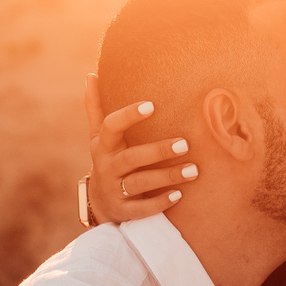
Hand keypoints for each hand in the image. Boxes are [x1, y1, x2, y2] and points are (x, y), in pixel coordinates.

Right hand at [85, 74, 198, 223]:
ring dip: (167, 177)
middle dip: (157, 151)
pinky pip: (141, 209)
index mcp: (103, 145)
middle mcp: (106, 167)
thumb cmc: (107, 158)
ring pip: (140, 183)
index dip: (129, 115)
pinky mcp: (123, 211)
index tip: (152, 105)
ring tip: (194, 170)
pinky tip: (179, 196)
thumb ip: (96, 106)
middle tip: (185, 144)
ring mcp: (114, 190)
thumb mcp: (99, 135)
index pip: (111, 126)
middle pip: (131, 158)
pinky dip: (160, 203)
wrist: (98, 202)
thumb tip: (91, 74)